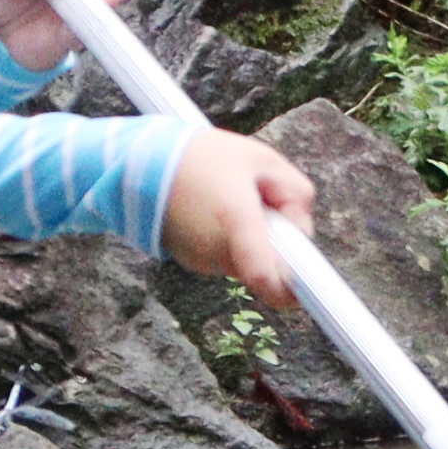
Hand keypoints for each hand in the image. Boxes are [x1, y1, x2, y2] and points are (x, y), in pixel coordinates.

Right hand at [159, 130, 315, 307]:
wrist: (140, 164)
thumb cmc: (204, 156)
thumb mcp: (262, 159)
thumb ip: (294, 193)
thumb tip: (300, 230)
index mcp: (237, 220)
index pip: (266, 277)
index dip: (290, 291)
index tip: (307, 292)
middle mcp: (216, 248)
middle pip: (267, 264)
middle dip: (277, 242)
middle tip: (264, 202)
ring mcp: (200, 259)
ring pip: (248, 260)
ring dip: (254, 239)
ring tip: (233, 199)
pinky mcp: (190, 260)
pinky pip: (228, 256)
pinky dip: (232, 240)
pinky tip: (217, 210)